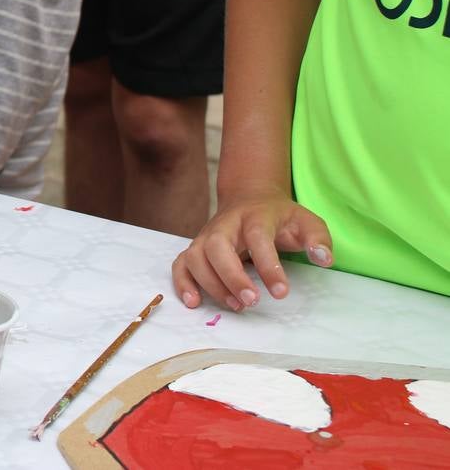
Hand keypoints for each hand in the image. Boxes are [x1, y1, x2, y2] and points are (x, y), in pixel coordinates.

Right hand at [172, 191, 332, 311]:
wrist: (249, 198)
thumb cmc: (279, 217)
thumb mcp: (305, 220)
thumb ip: (318, 238)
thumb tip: (324, 259)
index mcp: (254, 216)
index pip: (257, 237)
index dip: (268, 265)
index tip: (281, 293)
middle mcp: (225, 225)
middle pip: (217, 246)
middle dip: (232, 276)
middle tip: (252, 302)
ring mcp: (205, 236)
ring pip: (196, 256)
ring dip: (211, 283)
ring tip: (236, 306)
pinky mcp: (195, 248)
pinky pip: (180, 264)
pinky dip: (182, 283)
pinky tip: (194, 303)